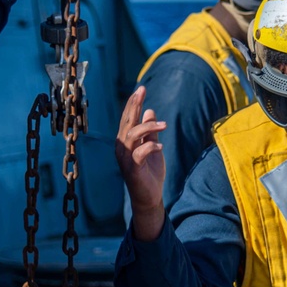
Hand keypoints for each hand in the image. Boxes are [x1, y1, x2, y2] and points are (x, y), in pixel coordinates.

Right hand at [115, 86, 165, 240]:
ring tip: (164, 125)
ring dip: (147, 127)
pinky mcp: (132, 170)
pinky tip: (160, 146)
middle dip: (134, 106)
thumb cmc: (149, 173)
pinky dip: (150, 146)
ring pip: (131, 135)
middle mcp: (122, 148)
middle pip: (127, 122)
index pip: (128, 119)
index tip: (140, 88)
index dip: (133, 103)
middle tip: (141, 90)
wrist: (149, 198)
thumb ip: (150, 132)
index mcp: (126, 141)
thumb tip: (150, 110)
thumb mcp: (152, 148)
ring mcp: (125, 159)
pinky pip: (138, 153)